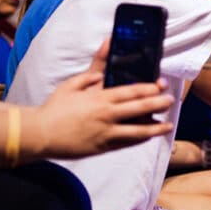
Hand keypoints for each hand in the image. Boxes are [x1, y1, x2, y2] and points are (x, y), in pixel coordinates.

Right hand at [32, 71, 174, 157]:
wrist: (39, 134)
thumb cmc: (55, 108)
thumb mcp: (72, 84)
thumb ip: (92, 72)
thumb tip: (106, 61)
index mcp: (100, 98)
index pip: (131, 92)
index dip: (149, 89)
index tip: (161, 85)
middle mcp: (106, 115)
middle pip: (138, 109)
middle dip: (157, 104)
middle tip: (171, 101)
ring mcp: (105, 133)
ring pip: (136, 131)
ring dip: (154, 127)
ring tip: (168, 125)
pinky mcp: (102, 148)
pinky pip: (126, 143)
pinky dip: (139, 140)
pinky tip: (149, 136)